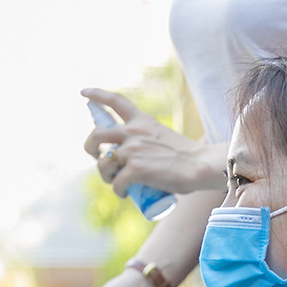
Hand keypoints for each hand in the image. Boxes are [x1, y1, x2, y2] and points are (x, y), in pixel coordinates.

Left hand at [81, 88, 220, 196]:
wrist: (202, 166)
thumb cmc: (187, 157)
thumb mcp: (162, 136)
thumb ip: (145, 141)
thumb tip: (128, 158)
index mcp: (142, 121)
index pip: (116, 101)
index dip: (97, 95)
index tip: (84, 92)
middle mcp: (134, 132)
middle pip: (97, 134)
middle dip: (90, 147)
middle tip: (98, 157)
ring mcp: (133, 150)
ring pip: (103, 162)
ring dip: (105, 174)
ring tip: (116, 181)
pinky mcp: (135, 170)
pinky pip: (116, 183)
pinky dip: (119, 191)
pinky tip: (126, 194)